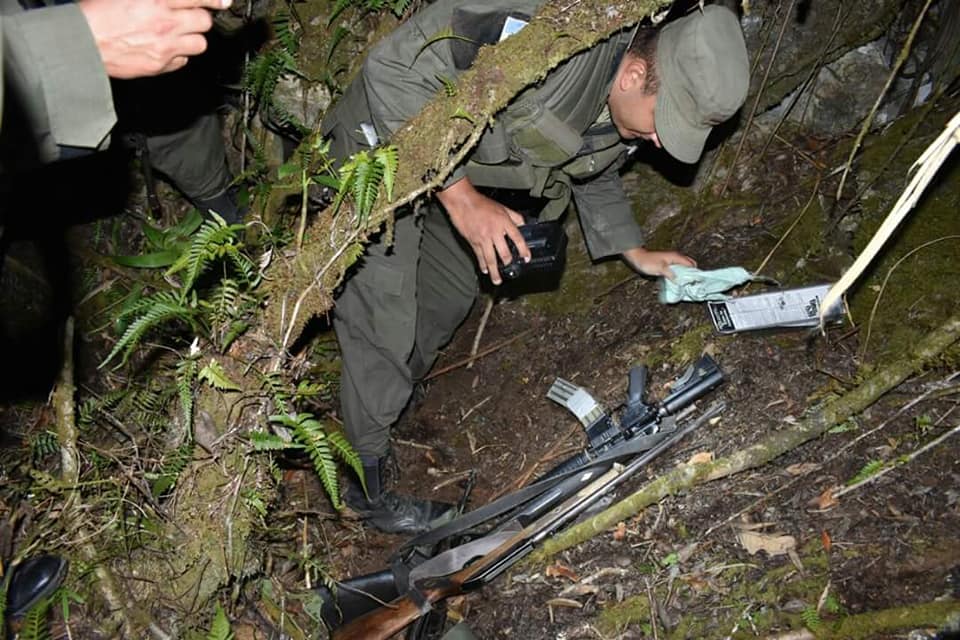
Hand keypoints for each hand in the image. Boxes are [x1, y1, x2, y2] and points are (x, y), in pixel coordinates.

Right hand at [79, 0, 230, 78]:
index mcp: (158, 0)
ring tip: (179, 33)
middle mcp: (166, 23)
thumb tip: (173, 1)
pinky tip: (166, 48)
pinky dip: (179, 55)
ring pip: (199, 44)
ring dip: (193, 38)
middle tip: (189, 16)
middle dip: (199, 18)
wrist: (80, 43)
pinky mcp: (160, 65)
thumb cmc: (97, 12)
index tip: (223, 1)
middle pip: (204, 22)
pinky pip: (183, 61)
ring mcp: (165, 47)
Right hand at [437, 178, 528, 284]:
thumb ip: (515, 217)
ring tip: (498, 280)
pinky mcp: (473, 241)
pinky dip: (483, 264)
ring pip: (491, 258)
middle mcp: (495, 231)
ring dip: (495, 271)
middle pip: (504, 252)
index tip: (527, 258)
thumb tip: (524, 225)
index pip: (517, 238)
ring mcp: (483, 238)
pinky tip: (485, 270)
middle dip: (508, 262)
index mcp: (504, 222)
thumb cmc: (481, 203)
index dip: (523, 249)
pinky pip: (479, 256)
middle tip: (510, 268)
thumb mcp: (502, 207)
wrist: (463, 202)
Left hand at [622, 246, 695, 278]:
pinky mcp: (667, 265)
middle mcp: (675, 258)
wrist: (637, 258)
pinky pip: (677, 269)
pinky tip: (677, 281)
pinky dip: (679, 274)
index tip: (696, 281)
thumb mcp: (660, 268)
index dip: (695, 272)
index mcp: (676, 257)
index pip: (691, 264)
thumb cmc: (647, 262)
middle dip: (692, 273)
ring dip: (685, 275)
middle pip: (689, 265)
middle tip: (691, 283)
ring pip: (683, 267)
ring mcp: (671, 261)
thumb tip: (679, 281)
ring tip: (685, 284)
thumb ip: (670, 274)